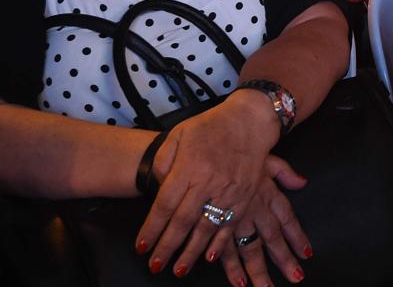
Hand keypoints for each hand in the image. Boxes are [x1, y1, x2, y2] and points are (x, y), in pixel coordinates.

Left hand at [136, 92, 278, 276]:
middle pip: (182, 221)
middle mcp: (208, 182)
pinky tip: (210, 257)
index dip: (151, 228)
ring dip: (191, 252)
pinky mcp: (244, 196)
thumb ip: (164, 160)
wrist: (250, 121)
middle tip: (155, 265)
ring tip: (178, 270)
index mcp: (188, 167)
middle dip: (167, 246)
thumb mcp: (179, 134)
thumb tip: (157, 184)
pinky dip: (220, 243)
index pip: (164, 205)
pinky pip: (230, 224)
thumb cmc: (212, 126)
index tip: (141, 246)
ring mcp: (228, 191)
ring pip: (206, 228)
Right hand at [211, 156, 310, 286]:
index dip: (297, 237)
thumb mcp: (262, 157)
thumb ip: (283, 172)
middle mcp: (253, 209)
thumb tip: (303, 181)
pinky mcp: (214, 224)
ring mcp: (234, 218)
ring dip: (258, 271)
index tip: (307, 254)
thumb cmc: (233, 152)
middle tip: (295, 278)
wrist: (200, 148)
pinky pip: (224, 251)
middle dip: (284, 260)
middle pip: (272, 240)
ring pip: (249, 250)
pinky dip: (230, 268)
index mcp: (266, 193)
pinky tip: (238, 282)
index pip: (287, 218)